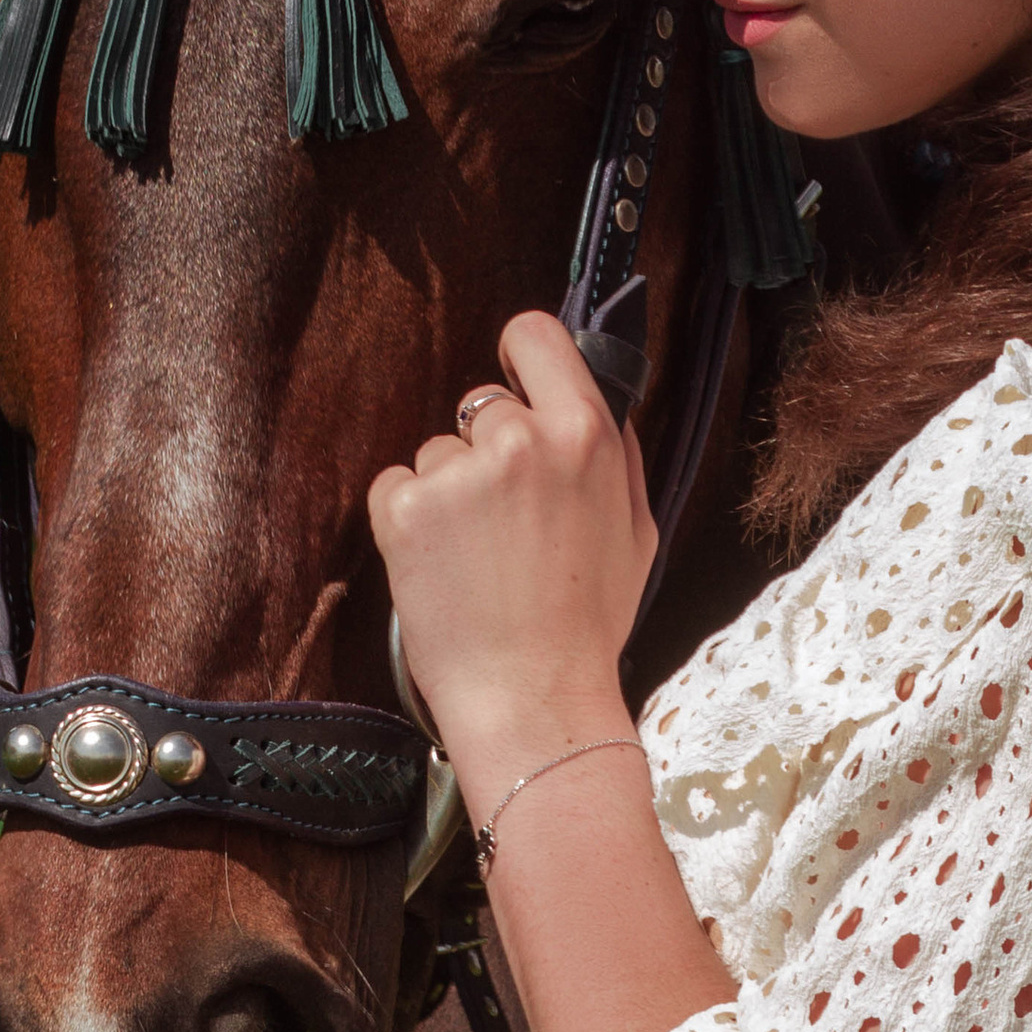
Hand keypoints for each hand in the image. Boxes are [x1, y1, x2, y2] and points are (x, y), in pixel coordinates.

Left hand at [367, 310, 656, 787]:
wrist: (532, 696)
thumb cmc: (587, 622)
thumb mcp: (636, 527)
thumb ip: (615, 451)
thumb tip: (590, 392)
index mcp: (584, 433)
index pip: (534, 334)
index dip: (520, 355)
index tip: (516, 383)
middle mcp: (520, 439)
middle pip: (483, 404)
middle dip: (488, 448)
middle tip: (505, 519)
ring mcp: (457, 473)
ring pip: (438, 450)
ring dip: (448, 490)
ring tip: (476, 558)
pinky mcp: (404, 508)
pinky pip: (396, 485)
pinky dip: (408, 520)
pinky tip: (440, 565)